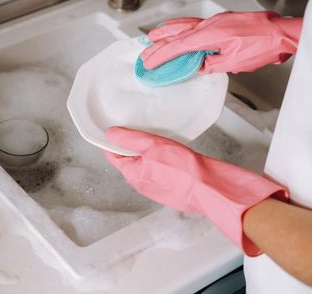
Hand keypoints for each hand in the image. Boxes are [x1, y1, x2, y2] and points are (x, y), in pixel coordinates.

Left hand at [103, 126, 287, 255]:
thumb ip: (128, 138)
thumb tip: (110, 134)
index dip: (112, 142)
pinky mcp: (172, 190)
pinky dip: (165, 163)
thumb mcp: (150, 145)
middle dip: (134, 147)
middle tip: (143, 133)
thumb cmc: (181, 169)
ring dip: (152, 155)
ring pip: (148, 167)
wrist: (210, 188)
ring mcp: (157, 189)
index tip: (115, 131)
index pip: (113, 156)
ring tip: (162, 143)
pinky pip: (163, 173)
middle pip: (130, 161)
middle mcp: (142, 185)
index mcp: (132, 174)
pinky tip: (175, 156)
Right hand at [141, 11, 301, 73]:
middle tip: (145, 52)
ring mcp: (215, 21)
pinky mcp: (221, 21)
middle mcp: (208, 25)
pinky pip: (195, 23)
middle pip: (176, 33)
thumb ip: (211, 64)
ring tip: (154, 36)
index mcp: (208, 35)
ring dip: (167, 31)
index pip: (177, 46)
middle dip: (158, 43)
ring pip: (184, 24)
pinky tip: (181, 31)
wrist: (282, 33)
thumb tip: (198, 66)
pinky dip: (182, 27)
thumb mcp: (233, 63)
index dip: (161, 55)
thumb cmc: (262, 45)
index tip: (149, 62)